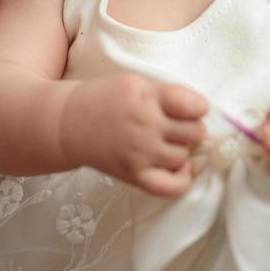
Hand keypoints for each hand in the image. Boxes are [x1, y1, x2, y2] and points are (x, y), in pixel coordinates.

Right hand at [66, 73, 207, 197]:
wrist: (68, 123)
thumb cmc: (106, 99)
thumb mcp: (136, 84)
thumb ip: (166, 95)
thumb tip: (201, 114)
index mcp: (148, 97)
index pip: (195, 105)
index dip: (198, 107)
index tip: (191, 108)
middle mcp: (146, 125)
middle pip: (195, 133)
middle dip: (192, 128)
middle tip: (177, 126)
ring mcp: (140, 153)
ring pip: (184, 156)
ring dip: (181, 150)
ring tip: (165, 142)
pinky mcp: (134, 175)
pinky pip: (172, 187)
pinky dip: (182, 179)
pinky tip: (178, 168)